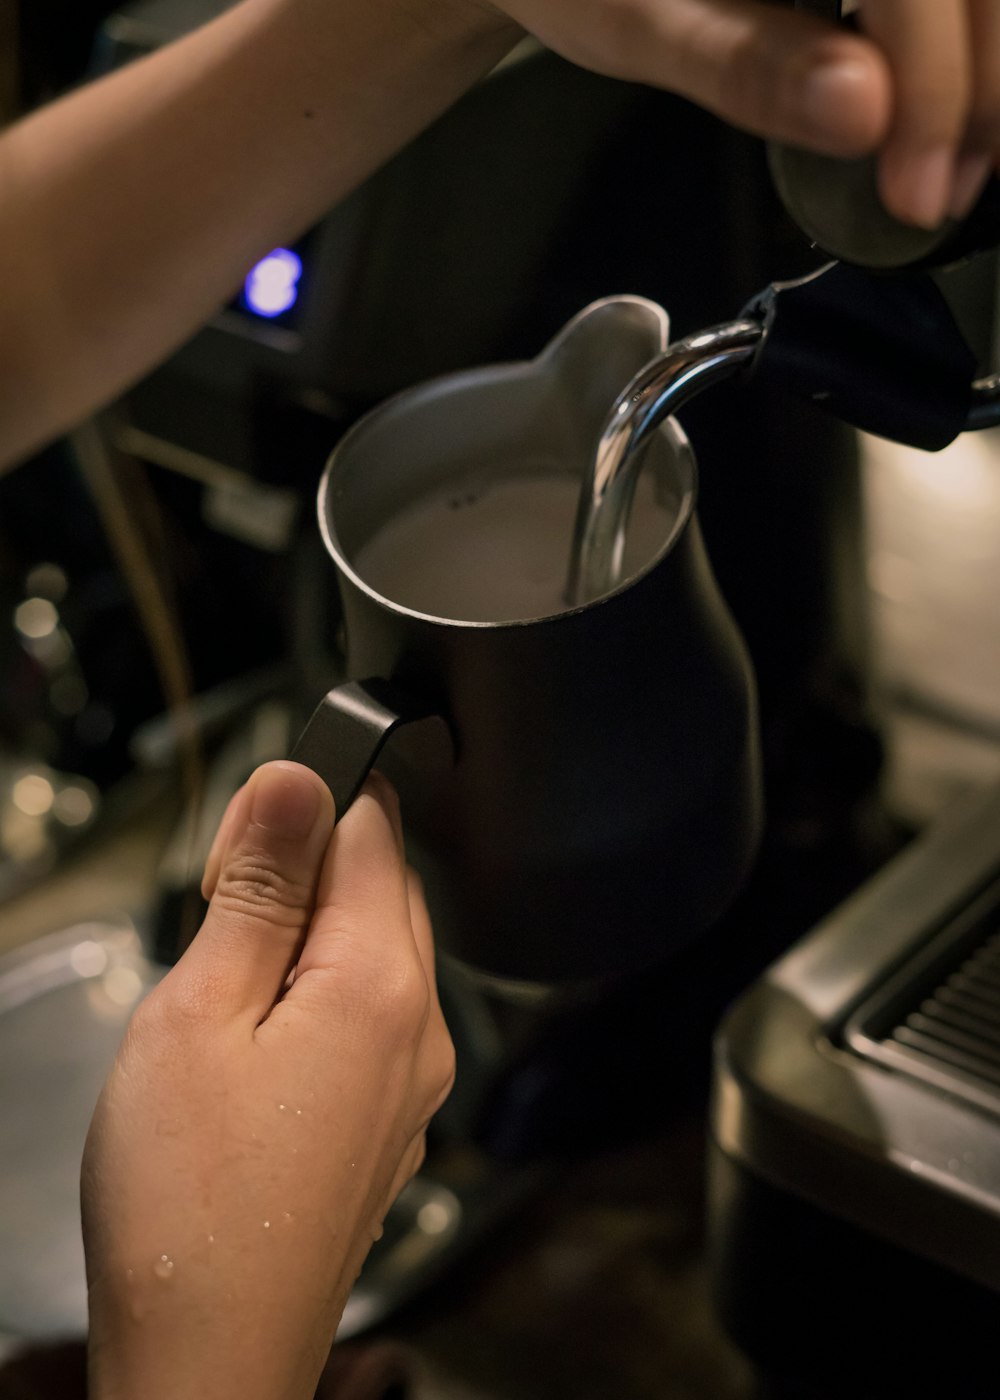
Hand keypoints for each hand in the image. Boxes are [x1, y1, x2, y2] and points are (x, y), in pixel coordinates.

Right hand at [81, 761, 454, 1399]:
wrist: (209, 1357)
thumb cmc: (191, 1205)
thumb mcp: (199, 1013)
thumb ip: (261, 890)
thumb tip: (300, 780)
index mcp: (382, 983)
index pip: (374, 829)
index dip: (301, 811)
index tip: (242, 842)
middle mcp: (420, 1029)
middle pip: (382, 888)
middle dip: (303, 874)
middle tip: (217, 920)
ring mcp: (412, 1083)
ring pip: (374, 952)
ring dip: (304, 939)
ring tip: (224, 992)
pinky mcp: (388, 1124)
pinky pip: (368, 1020)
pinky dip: (314, 1001)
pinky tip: (253, 1047)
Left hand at [475, 0, 999, 227]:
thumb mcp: (639, 23)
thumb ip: (750, 65)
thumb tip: (863, 108)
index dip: (937, 87)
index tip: (919, 189)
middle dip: (981, 91)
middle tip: (946, 193)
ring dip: (986, 76)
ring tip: (955, 165)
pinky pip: (951, 0)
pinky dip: (965, 55)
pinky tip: (948, 112)